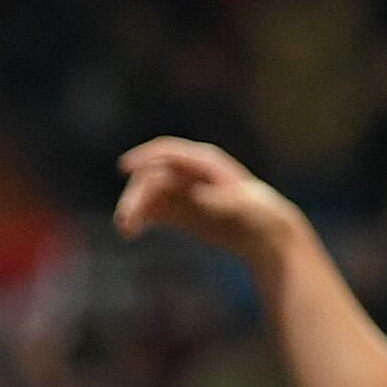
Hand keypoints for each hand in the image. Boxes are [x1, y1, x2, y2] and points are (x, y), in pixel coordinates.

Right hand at [112, 136, 312, 274]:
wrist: (263, 232)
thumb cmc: (256, 215)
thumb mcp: (240, 208)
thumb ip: (213, 201)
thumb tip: (193, 196)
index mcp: (205, 163)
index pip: (167, 153)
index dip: (144, 157)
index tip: (124, 168)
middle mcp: (187, 173)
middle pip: (152, 177)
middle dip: (136, 196)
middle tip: (125, 220)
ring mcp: (180, 191)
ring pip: (147, 195)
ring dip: (133, 209)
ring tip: (125, 230)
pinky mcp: (176, 210)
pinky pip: (151, 210)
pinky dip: (139, 219)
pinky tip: (130, 233)